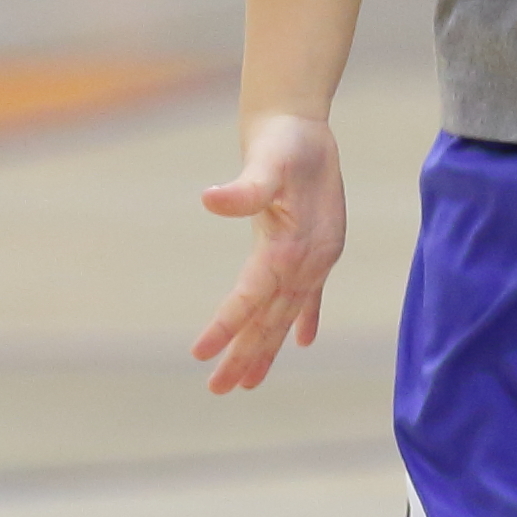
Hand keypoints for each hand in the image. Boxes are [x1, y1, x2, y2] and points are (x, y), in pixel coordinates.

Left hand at [194, 113, 345, 392]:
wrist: (302, 126)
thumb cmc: (282, 143)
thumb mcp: (265, 161)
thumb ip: (244, 188)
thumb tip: (211, 198)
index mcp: (290, 247)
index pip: (252, 297)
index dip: (227, 326)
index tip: (199, 354)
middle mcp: (307, 261)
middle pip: (270, 319)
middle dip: (246, 356)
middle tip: (218, 390)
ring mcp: (316, 259)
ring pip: (286, 315)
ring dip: (267, 348)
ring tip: (248, 383)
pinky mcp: (317, 250)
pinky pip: (310, 296)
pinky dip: (304, 320)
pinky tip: (300, 342)